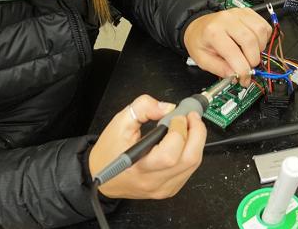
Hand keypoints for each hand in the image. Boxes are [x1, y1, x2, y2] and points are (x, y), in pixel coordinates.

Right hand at [89, 95, 206, 198]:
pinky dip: (191, 152)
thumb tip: (167, 107)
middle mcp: (153, 181)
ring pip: (193, 165)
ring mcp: (162, 188)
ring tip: (189, 125)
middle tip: (192, 117)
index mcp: (139, 167)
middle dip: (197, 133)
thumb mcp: (119, 122)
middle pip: (189, 159)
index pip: (170, 154)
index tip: (177, 115)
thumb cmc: (108, 152)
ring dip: (196, 141)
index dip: (179, 130)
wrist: (100, 175)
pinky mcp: (168, 190)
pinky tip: (184, 141)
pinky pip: (189, 170)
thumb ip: (143, 108)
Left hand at [184, 8, 271, 85]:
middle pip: (250, 40)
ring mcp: (239, 14)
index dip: (242, 69)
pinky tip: (253, 45)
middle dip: (252, 60)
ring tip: (249, 55)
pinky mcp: (248, 13)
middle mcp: (226, 19)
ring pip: (260, 32)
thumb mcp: (202, 60)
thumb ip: (219, 69)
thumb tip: (235, 75)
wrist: (199, 27)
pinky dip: (263, 39)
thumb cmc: (201, 41)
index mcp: (212, 32)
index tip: (244, 78)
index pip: (233, 52)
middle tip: (248, 68)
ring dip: (259, 49)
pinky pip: (265, 26)